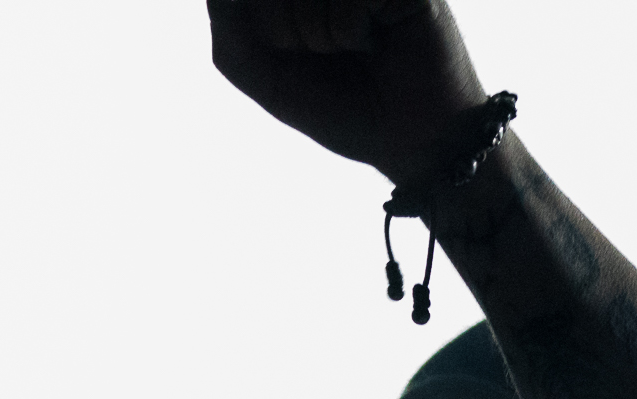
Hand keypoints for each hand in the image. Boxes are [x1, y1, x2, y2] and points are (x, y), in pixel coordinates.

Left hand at [207, 0, 488, 186]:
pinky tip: (374, 40)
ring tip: (352, 48)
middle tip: (322, 53)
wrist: (409, 140)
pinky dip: (346, 29)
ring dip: (316, 34)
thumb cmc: (339, 105)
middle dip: (282, 30)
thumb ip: (228, 21)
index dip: (262, 26)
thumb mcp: (263, 72)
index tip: (289, 49)